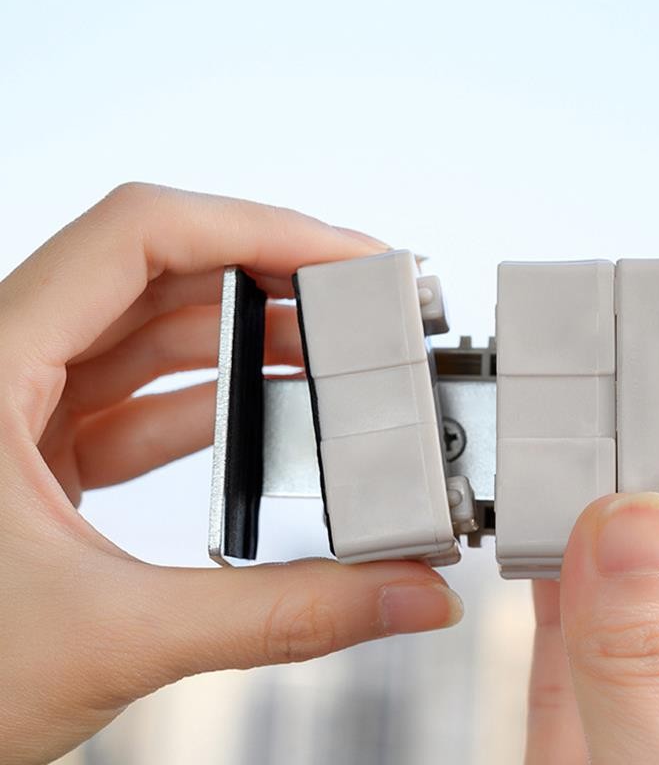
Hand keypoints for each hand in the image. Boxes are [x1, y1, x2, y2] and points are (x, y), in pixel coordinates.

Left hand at [0, 183, 462, 763]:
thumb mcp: (114, 638)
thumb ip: (282, 616)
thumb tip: (408, 594)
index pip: (136, 237)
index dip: (251, 229)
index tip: (339, 256)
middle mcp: (0, 367)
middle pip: (156, 271)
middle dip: (266, 278)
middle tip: (350, 301)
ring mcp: (19, 406)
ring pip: (149, 330)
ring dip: (243, 337)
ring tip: (325, 354)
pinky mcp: (41, 449)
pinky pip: (138, 394)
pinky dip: (210, 398)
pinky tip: (268, 412)